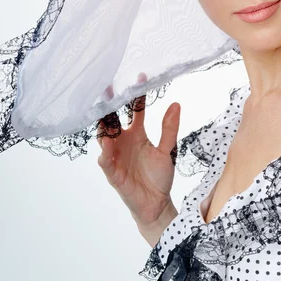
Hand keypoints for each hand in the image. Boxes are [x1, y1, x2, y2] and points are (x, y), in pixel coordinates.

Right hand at [96, 72, 180, 228]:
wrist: (157, 203)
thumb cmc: (159, 176)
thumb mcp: (168, 150)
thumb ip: (170, 128)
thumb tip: (176, 104)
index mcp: (137, 134)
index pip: (134, 110)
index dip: (136, 95)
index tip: (140, 76)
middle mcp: (123, 142)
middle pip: (113, 119)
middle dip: (109, 105)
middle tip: (107, 88)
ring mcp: (116, 156)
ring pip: (105, 137)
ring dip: (104, 126)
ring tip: (103, 113)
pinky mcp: (113, 173)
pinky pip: (106, 162)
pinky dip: (105, 154)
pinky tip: (106, 147)